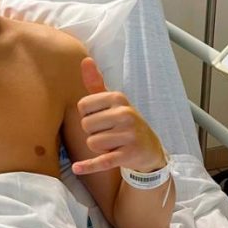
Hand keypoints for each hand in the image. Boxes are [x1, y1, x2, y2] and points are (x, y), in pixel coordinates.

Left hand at [72, 57, 165, 174]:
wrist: (149, 150)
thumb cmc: (124, 122)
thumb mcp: (113, 102)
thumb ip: (96, 83)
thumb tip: (85, 60)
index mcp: (118, 98)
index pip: (82, 106)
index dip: (87, 115)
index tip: (100, 118)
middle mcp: (126, 114)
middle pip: (85, 125)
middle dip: (92, 132)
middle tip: (108, 133)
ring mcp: (129, 135)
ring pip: (91, 143)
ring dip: (98, 147)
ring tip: (113, 144)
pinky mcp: (128, 155)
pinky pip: (101, 161)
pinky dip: (89, 166)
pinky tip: (78, 168)